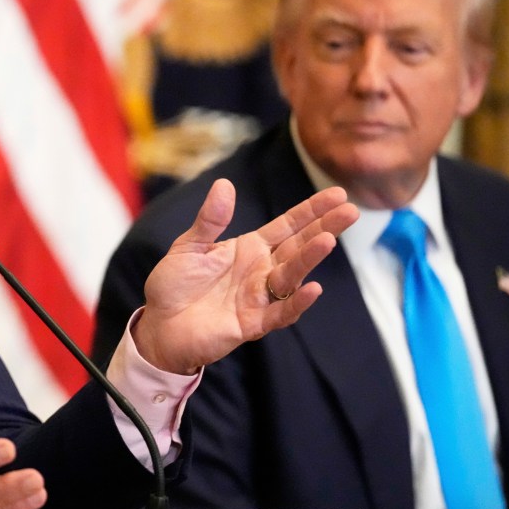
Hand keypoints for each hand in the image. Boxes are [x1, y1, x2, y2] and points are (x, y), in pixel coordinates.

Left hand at [133, 180, 358, 373]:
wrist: (157, 325)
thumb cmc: (173, 286)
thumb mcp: (189, 246)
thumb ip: (210, 220)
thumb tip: (224, 184)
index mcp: (249, 248)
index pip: (288, 226)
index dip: (312, 210)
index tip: (338, 194)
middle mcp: (261, 271)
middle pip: (299, 247)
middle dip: (324, 228)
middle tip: (351, 211)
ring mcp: (260, 298)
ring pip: (292, 276)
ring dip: (310, 260)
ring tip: (328, 240)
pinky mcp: (252, 324)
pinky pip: (280, 314)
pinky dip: (297, 303)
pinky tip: (313, 289)